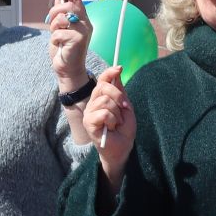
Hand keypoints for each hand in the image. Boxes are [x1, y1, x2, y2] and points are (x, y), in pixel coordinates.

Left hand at [46, 0, 92, 84]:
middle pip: (68, 6)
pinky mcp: (78, 40)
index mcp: (82, 20)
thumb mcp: (60, 29)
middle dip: (54, 11)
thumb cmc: (64, 50)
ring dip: (53, 27)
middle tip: (50, 22)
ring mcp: (83, 32)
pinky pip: (59, 33)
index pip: (76, 0)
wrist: (68, 70)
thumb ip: (60, 15)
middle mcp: (85, 24)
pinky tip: (59, 46)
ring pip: (62, 18)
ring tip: (56, 37)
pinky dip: (54, 39)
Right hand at [84, 67, 135, 181]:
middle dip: (118, 96)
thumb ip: (120, 90)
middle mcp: (93, 103)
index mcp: (101, 98)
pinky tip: (111, 127)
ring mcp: (89, 113)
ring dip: (117, 113)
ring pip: (104, 101)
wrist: (122, 148)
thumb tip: (117, 70)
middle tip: (125, 108)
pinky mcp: (88, 123)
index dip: (109, 72)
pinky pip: (103, 113)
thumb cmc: (124, 129)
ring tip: (117, 123)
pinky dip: (112, 120)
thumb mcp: (126, 106)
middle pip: (103, 87)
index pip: (101, 80)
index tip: (119, 68)